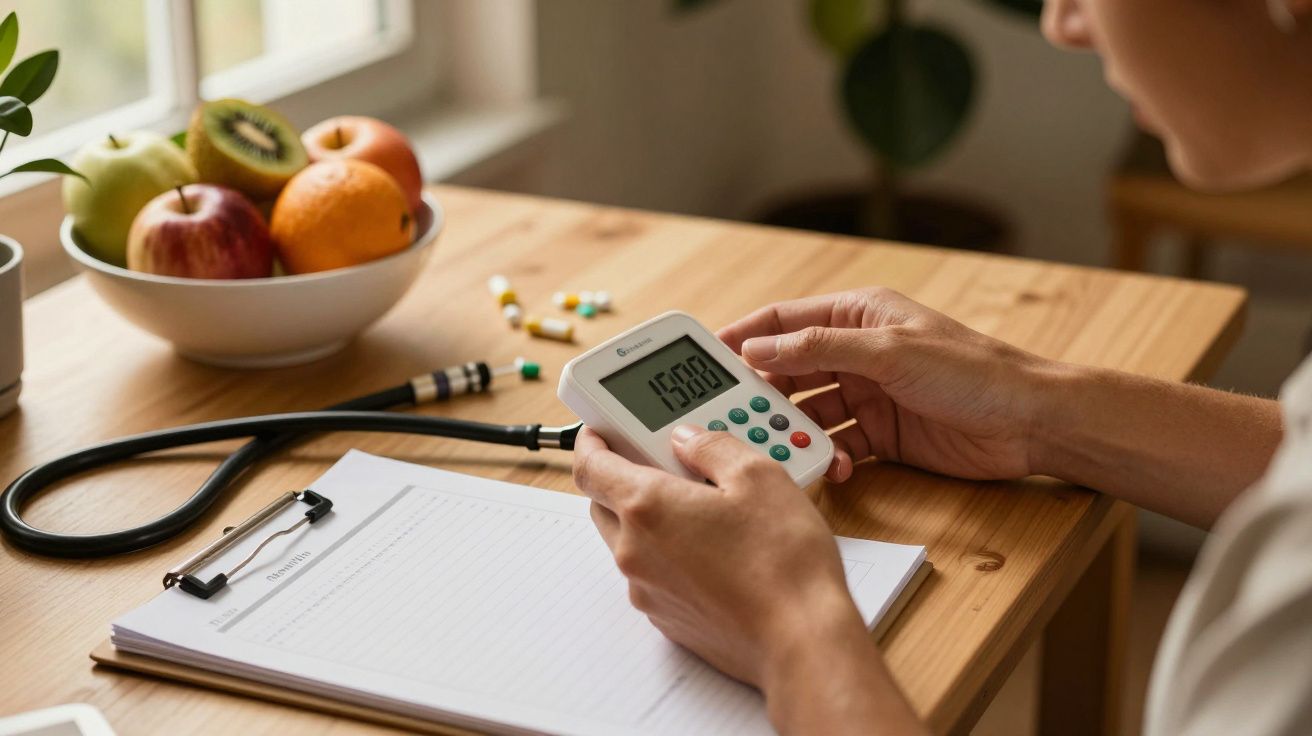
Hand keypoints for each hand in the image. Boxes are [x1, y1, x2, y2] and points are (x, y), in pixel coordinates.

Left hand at [571, 425, 861, 687]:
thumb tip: (688, 439)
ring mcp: (646, 590)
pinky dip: (667, 554)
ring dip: (646, 518)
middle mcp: (634, 552)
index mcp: (646, 508)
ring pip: (627, 541)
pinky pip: (652, 574)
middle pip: (603, 503)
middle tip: (660, 461)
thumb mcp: (759, 476)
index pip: (589, 466)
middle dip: (621, 477)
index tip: (602, 430)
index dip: (592, 441)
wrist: (801, 641)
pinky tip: (711, 548)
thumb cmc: (783, 563)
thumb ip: (713, 447)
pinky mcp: (666, 619)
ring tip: (699, 505)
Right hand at [718, 287, 1058, 481]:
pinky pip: (837, 445)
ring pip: (808, 412)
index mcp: (857, 316)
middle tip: (736, 418)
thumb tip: (761, 347)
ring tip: (782, 448)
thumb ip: (822, 348)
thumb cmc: (974, 372)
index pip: (782, 321)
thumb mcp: (890, 353)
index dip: (742, 337)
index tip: (704, 360)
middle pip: (788, 370)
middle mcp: (857, 353)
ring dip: (794, 431)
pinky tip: (834, 468)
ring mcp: (868, 396)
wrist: (1030, 424)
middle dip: (762, 394)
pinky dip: (828, 458)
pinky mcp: (881, 435)